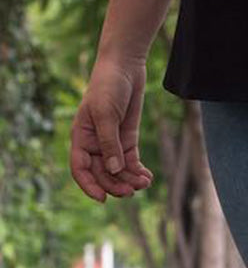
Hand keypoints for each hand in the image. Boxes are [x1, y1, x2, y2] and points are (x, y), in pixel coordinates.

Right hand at [70, 56, 152, 201]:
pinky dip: (139, 173)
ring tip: (144, 183)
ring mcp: (112, 144)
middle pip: (102, 174)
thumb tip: (113, 170)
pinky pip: (131, 164)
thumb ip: (110, 143)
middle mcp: (95, 144)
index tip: (103, 199)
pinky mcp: (128, 141)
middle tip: (132, 191)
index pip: (80, 168)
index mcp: (81, 137)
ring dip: (130, 181)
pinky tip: (148, 178)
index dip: (89, 186)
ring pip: (118, 172)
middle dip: (116, 185)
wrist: (125, 68)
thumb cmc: (108, 86)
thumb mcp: (106, 114)